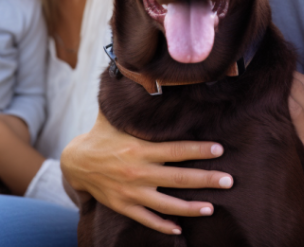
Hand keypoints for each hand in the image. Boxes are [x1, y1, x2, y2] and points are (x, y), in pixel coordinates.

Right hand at [60, 112, 232, 235]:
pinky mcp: (124, 206)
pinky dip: (163, 225)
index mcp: (139, 149)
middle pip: (179, 178)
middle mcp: (138, 172)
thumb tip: (139, 74)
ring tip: (211, 208)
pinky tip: (179, 228)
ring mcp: (131, 192)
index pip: (176, 149)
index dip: (199, 150)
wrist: (75, 163)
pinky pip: (146, 219)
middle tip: (228, 181)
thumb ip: (132, 103)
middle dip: (206, 180)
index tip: (220, 149)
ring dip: (191, 207)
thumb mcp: (114, 117)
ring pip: (167, 204)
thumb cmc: (101, 136)